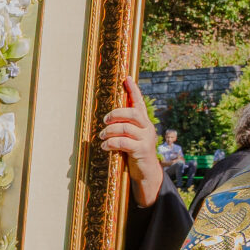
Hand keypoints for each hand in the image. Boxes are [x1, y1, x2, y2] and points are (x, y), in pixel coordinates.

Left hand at [98, 79, 161, 206]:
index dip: (133, 89)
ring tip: (102, 136)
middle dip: (116, 114)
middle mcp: (147, 128)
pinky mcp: (142, 150)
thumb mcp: (131, 138)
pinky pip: (123, 142)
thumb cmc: (134, 153)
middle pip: (133, 113)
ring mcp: (146, 139)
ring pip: (126, 128)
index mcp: (144, 122)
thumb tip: (107, 119)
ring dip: (110, 131)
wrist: (146, 173)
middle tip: (105, 120)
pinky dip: (111, 143)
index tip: (127, 77)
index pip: (139, 102)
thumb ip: (124, 127)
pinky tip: (105, 146)